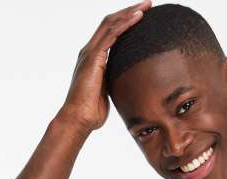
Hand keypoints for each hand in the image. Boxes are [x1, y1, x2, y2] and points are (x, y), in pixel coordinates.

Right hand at [57, 0, 151, 131]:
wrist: (78, 119)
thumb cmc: (92, 111)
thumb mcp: (108, 91)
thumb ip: (115, 81)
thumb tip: (128, 83)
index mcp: (94, 58)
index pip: (111, 32)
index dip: (126, 21)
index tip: (142, 15)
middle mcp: (90, 51)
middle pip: (111, 22)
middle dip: (129, 11)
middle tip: (147, 3)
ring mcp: (90, 53)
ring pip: (111, 24)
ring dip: (129, 13)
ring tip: (146, 5)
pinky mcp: (93, 59)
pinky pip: (111, 36)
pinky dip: (125, 24)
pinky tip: (138, 18)